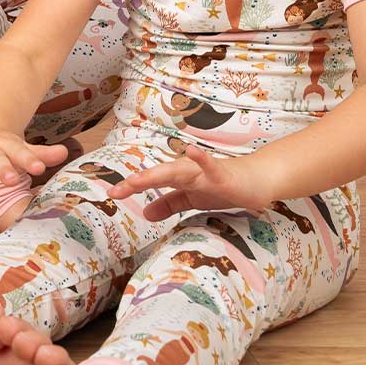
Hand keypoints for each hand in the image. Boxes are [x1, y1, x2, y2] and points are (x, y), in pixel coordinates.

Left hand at [108, 144, 268, 221]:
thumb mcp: (192, 200)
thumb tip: (145, 213)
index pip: (151, 182)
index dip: (131, 187)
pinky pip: (211, 166)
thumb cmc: (222, 187)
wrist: (254, 181)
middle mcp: (188, 172)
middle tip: (117, 190)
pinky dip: (201, 159)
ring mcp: (205, 172)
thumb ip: (169, 204)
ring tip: (140, 178)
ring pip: (179, 171)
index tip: (110, 195)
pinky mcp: (223, 175)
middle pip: (160, 175)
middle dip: (139, 181)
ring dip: (160, 173)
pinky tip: (190, 151)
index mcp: (179, 178)